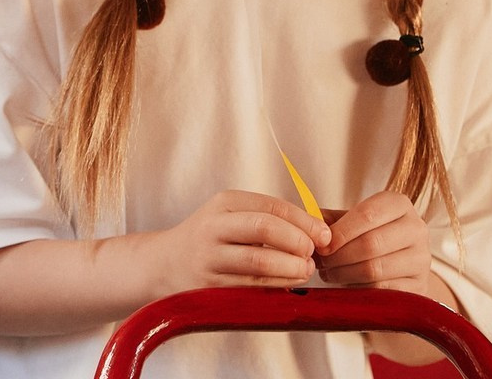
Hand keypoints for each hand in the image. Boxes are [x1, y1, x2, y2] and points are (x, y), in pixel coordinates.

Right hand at [159, 190, 328, 290]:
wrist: (167, 263)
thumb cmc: (211, 237)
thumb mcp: (231, 215)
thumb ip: (267, 218)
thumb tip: (316, 229)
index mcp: (224, 203)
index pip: (270, 206)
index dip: (303, 220)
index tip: (324, 234)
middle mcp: (214, 226)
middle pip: (264, 228)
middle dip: (297, 241)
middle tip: (314, 252)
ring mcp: (211, 258)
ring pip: (259, 262)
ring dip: (292, 268)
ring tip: (306, 269)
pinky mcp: (211, 287)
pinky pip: (252, 288)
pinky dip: (278, 286)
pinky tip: (291, 283)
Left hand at [316, 191, 430, 293]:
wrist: (402, 266)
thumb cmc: (371, 235)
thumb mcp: (354, 220)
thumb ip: (331, 219)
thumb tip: (307, 222)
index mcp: (399, 204)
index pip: (367, 214)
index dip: (340, 231)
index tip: (322, 244)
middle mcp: (417, 229)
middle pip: (370, 243)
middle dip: (339, 255)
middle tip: (321, 262)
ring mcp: (422, 260)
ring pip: (375, 269)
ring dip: (344, 273)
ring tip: (329, 273)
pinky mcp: (420, 288)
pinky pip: (382, 290)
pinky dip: (358, 288)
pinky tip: (345, 285)